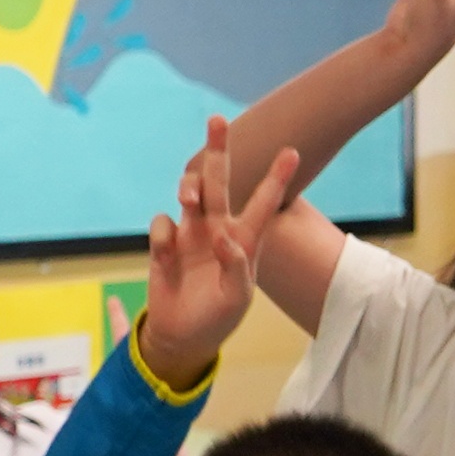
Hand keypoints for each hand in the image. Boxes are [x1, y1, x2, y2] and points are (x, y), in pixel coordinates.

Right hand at [139, 114, 299, 371]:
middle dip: (218, 150)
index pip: (263, 203)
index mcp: (244, 240)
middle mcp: (218, 229)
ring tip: (190, 198)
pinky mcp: (166, 244)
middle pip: (220, 181)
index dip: (276, 177)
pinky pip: (163, 224)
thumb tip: (223, 238)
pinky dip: (163, 234)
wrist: (183, 336)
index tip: (292, 150)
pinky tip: (167, 255)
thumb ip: (236, 267)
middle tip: (217, 119)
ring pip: (190, 192)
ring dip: (190, 186)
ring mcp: (191, 234)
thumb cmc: (218, 317)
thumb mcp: (236, 298)